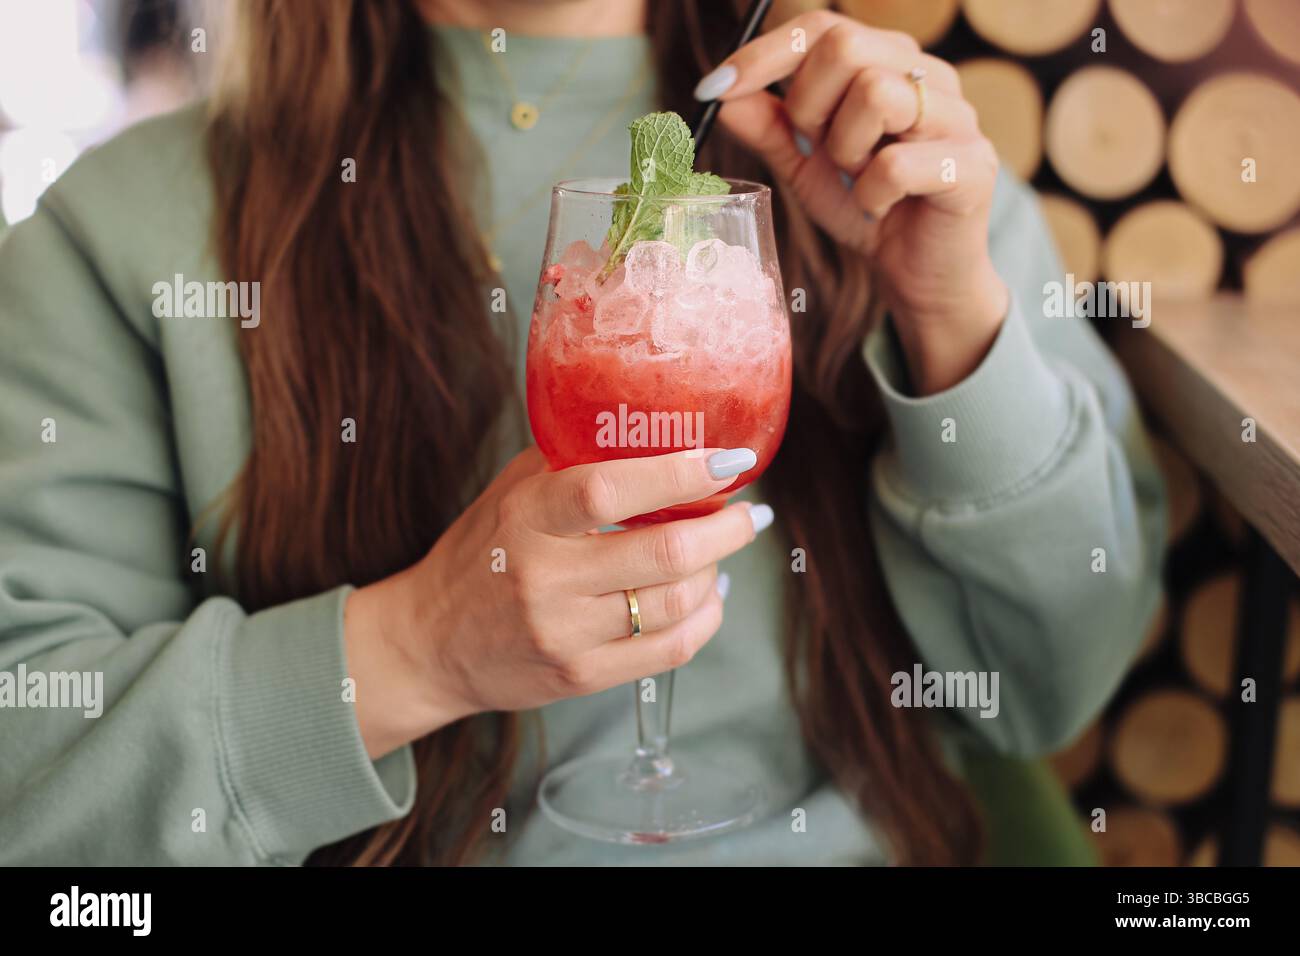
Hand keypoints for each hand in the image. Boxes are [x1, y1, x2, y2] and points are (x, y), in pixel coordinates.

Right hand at [343, 447, 769, 757]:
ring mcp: (563, 633)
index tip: (729, 460)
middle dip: (726, 529)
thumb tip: (653, 430)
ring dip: (716, 572)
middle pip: (663, 554)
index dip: (679, 473)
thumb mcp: (511, 494)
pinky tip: (709, 595)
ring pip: (675, 603)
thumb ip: (571, 461)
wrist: (430, 643)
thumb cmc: (479, 554)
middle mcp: (544, 576)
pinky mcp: (580, 677)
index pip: (610, 490)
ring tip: (724, 551)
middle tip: (750, 513)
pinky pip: (669, 651)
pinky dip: (704, 619)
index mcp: (527, 517)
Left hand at [698, 10, 1009, 393]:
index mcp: (887, 62)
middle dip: (808, 106)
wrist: (916, 272)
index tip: (712, 88)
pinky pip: (896, 165)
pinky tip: (877, 208)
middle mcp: (928, 75)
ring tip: (855, 180)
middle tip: (814, 150)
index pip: (821, 27)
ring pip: (876, 95)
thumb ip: (769, 127)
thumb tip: (720, 94)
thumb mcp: (803, 165)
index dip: (763, 54)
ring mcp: (958, 116)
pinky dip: (870, 196)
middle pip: (847, 45)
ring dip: (845, 151)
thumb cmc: (865, 206)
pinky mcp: (974, 164)